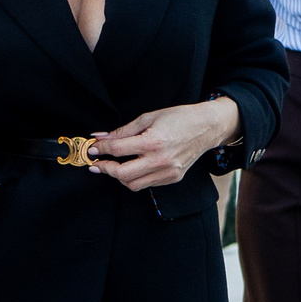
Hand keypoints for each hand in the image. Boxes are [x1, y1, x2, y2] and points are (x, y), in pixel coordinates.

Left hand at [87, 97, 241, 191]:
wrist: (207, 127)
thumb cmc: (179, 118)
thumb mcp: (149, 117)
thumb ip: (123, 130)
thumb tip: (101, 137)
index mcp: (153, 141)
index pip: (118, 149)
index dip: (101, 149)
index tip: (94, 148)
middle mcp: (160, 160)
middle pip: (122, 174)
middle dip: (105, 169)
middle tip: (97, 164)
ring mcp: (168, 172)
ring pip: (133, 184)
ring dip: (119, 176)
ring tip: (114, 167)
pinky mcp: (173, 178)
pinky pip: (147, 184)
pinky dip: (136, 178)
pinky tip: (134, 167)